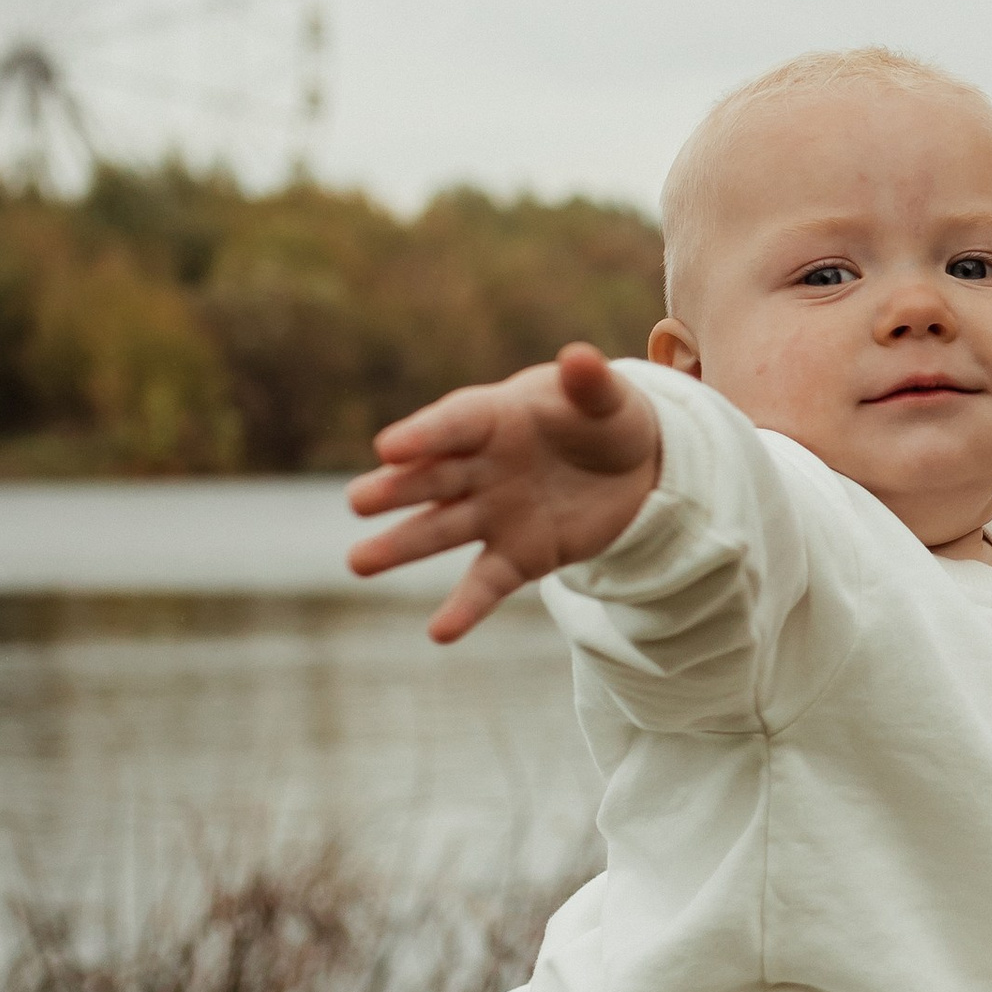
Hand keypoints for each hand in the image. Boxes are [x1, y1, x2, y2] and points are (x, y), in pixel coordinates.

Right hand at [345, 341, 662, 642]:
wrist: (633, 469)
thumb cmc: (604, 419)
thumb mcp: (606, 398)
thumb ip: (591, 383)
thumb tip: (580, 358)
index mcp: (493, 417)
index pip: (453, 424)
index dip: (424, 435)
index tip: (389, 448)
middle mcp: (480, 467)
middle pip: (432, 479)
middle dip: (395, 490)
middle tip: (357, 502)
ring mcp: (493, 514)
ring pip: (440, 531)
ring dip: (401, 547)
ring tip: (358, 563)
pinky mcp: (517, 556)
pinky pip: (486, 583)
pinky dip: (465, 609)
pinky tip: (439, 633)